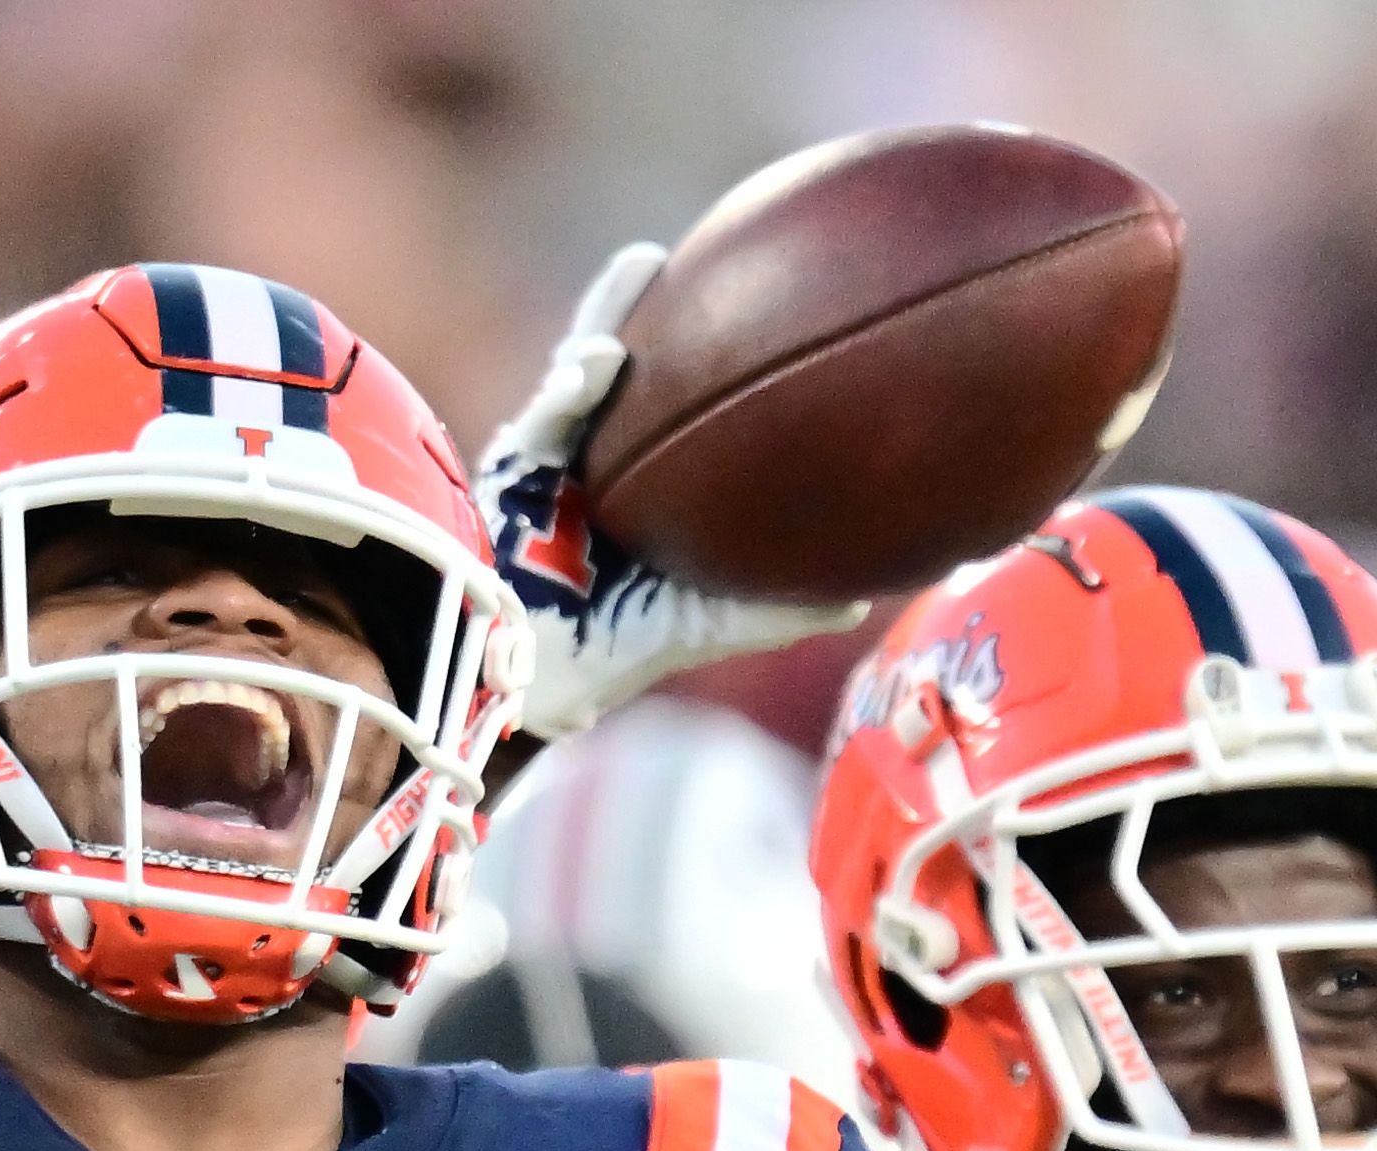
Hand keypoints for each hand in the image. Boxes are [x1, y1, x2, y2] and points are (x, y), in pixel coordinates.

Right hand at [477, 246, 866, 741]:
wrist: (534, 674)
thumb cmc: (615, 647)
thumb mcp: (709, 621)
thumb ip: (777, 610)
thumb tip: (863, 600)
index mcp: (649, 477)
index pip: (683, 399)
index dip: (714, 351)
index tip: (768, 298)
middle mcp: (604, 452)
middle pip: (633, 363)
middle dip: (658, 302)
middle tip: (698, 251)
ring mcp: (557, 451)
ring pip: (585, 363)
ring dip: (608, 310)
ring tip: (642, 265)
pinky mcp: (514, 462)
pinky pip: (547, 413)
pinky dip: (571, 384)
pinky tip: (596, 361)